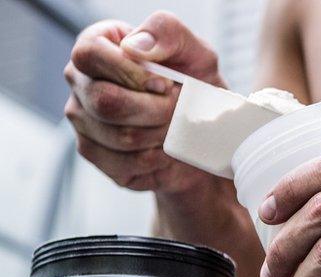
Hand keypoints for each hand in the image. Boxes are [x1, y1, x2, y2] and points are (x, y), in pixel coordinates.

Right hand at [64, 11, 224, 193]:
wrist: (204, 133)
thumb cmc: (195, 86)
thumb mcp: (196, 52)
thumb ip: (168, 33)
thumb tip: (135, 47)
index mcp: (98, 47)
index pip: (90, 54)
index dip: (130, 73)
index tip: (165, 84)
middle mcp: (81, 81)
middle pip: (104, 101)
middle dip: (155, 110)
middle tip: (176, 109)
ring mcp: (82, 119)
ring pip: (118, 136)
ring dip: (159, 135)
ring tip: (173, 127)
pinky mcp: (93, 153)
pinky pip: (121, 163)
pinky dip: (154, 159)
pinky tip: (163, 149)